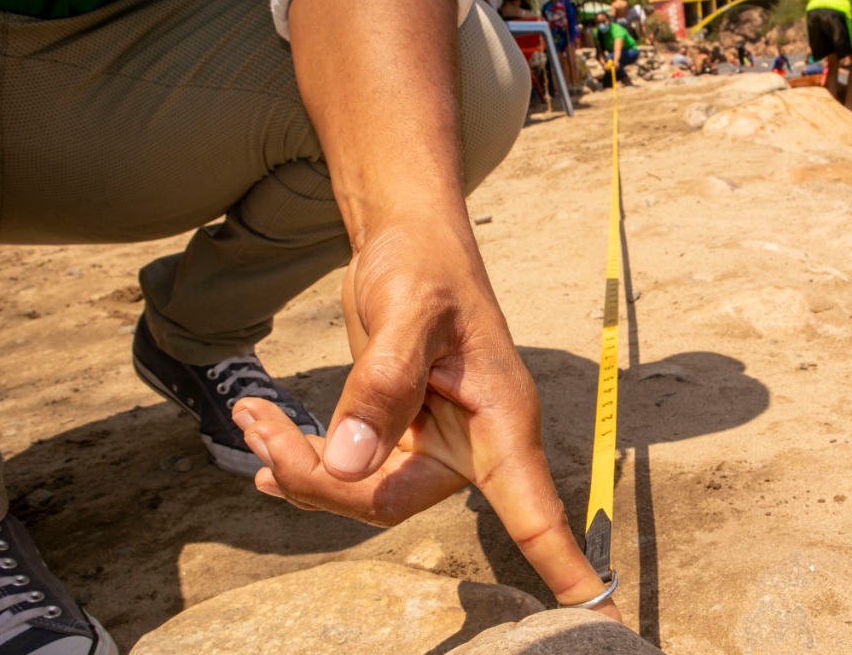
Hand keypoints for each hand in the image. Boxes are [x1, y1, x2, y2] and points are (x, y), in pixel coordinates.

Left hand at [232, 224, 620, 620]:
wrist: (410, 241)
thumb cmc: (427, 266)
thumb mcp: (408, 314)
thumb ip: (382, 385)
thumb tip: (346, 464)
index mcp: (500, 419)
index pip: (533, 508)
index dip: (564, 564)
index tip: (596, 611)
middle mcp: (475, 442)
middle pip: (394, 503)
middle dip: (323, 483)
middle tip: (264, 431)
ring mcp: (436, 442)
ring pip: (364, 493)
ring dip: (304, 469)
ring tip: (256, 421)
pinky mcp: (401, 434)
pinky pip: (352, 473)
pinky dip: (306, 460)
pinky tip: (272, 438)